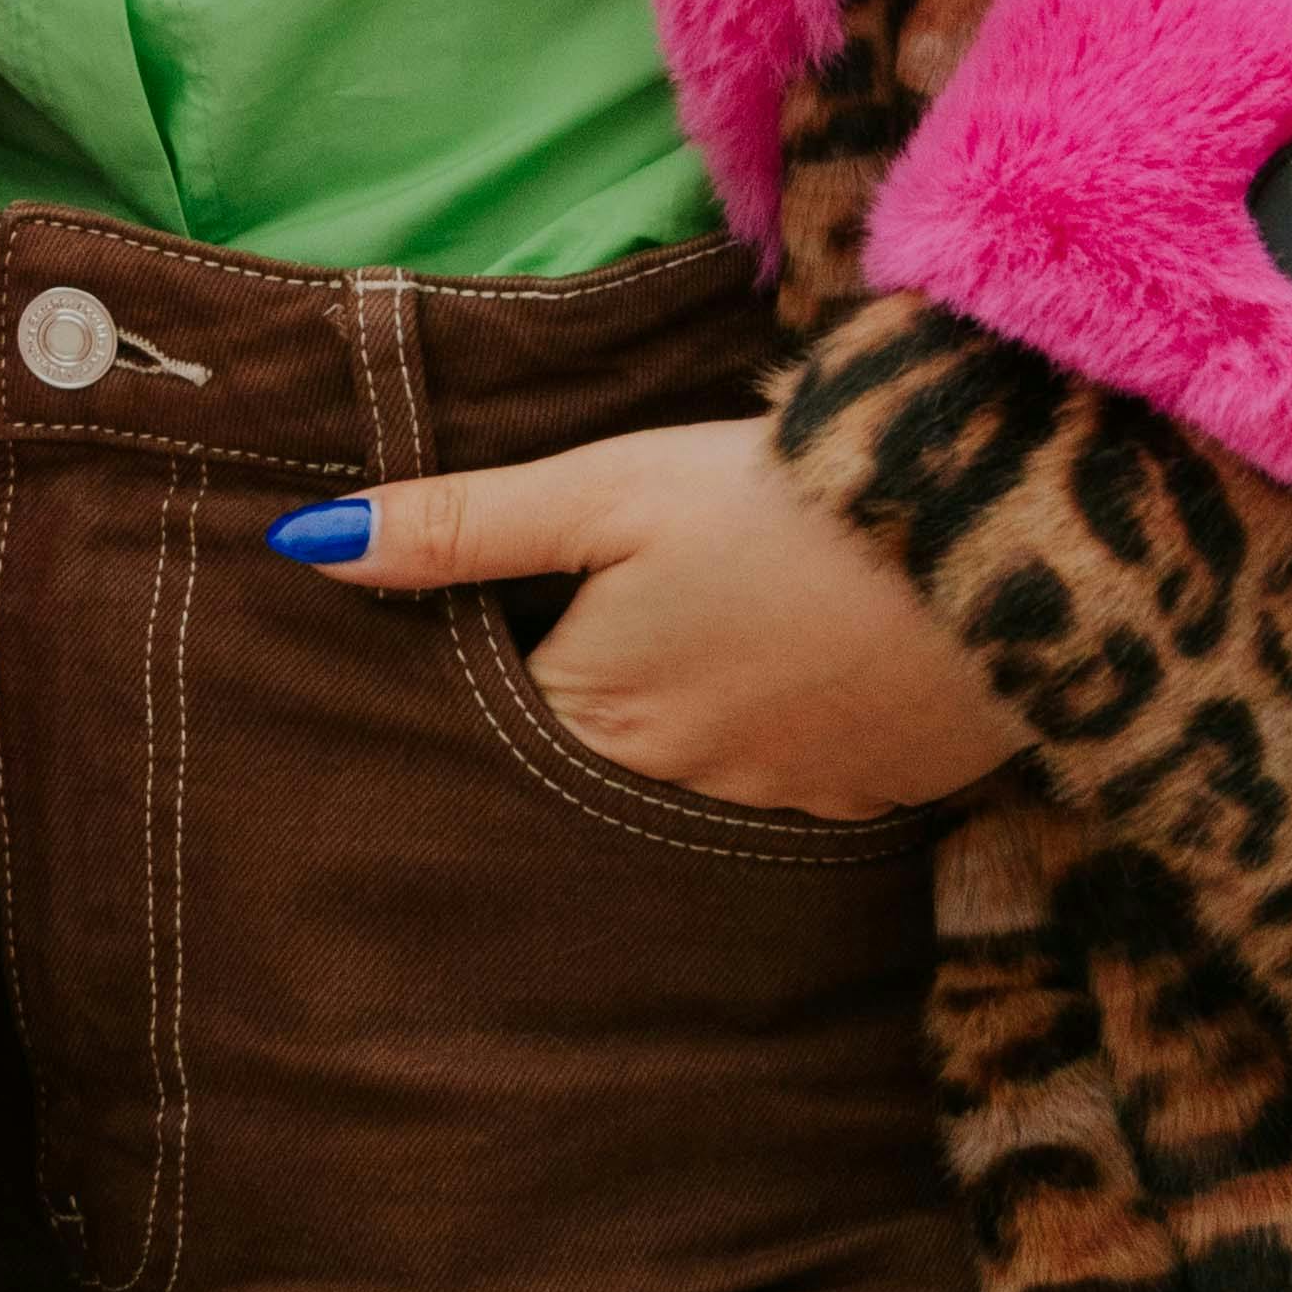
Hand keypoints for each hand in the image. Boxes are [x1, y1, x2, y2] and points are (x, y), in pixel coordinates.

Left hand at [273, 414, 1010, 821]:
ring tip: (696, 657)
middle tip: (596, 644)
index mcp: (596, 712)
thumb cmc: (777, 504)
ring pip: (687, 785)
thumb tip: (305, 551)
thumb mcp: (608, 487)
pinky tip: (790, 682)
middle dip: (577, 724)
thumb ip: (463, 526)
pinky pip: (789, 790)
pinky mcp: (870, 799)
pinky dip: (775, 745)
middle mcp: (672, 787)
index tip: (480, 640)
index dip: (482, 679)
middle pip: (589, 767)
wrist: (986, 550)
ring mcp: (778, 804)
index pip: (496, 727)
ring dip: (679, 735)